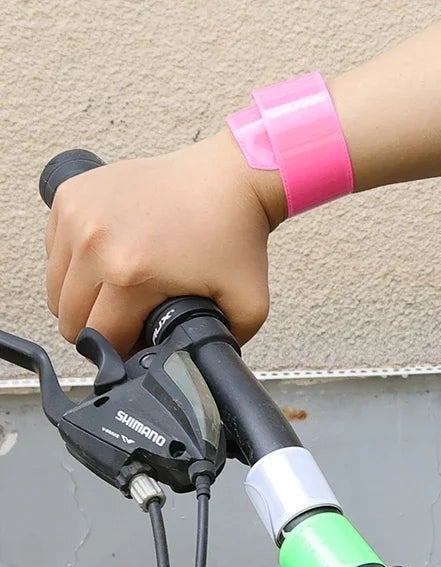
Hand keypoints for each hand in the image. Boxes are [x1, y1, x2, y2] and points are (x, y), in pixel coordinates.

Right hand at [44, 132, 284, 351]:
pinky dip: (74, 266)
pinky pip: (53, 251)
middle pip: (69, 316)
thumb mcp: (246, 310)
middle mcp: (94, 242)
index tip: (138, 347)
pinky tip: (106, 264)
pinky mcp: (69, 195)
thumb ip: (218, 347)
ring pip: (55, 286)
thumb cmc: (235, 239)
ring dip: (81, 300)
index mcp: (130, 275)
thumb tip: (193, 370)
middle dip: (96, 330)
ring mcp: (76, 215)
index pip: (100, 338)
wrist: (226, 181)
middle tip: (126, 324)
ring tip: (116, 297)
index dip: (120, 352)